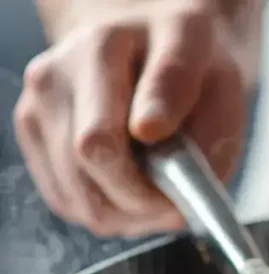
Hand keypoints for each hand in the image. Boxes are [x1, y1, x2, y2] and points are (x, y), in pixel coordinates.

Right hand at [15, 0, 247, 235]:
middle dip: (143, 201)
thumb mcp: (216, 75)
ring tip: (162, 199)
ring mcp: (37, 108)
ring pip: (79, 196)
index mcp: (102, 49)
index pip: (106, 134)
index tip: (182, 200)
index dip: (148, 180)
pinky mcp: (34, 138)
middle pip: (88, 165)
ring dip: (128, 214)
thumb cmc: (189, 66)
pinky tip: (134, 194)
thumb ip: (197, 114)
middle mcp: (56, 76)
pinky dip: (109, 212)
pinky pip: (69, 202)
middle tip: (180, 208)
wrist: (151, 47)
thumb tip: (162, 153)